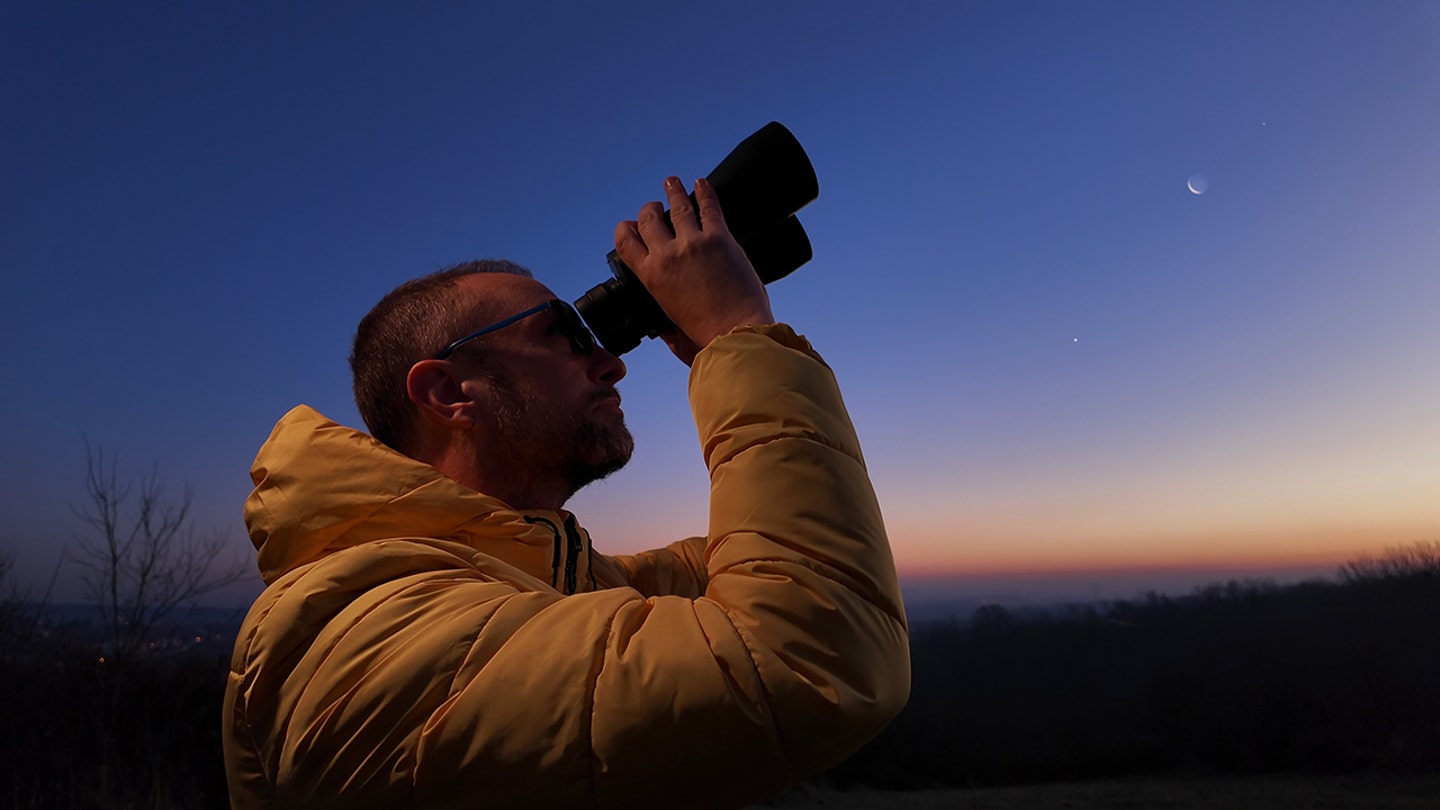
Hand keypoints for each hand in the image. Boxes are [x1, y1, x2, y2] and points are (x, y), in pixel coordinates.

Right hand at [613, 177, 774, 362]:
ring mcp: (694, 243)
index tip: (632, 225)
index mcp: (650, 277)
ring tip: (672, 182)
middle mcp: (667, 255)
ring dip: (673, 190)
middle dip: (650, 208)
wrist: (735, 334)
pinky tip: (701, 184)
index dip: (626, 228)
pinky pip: (709, 206)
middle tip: (655, 205)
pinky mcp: (720, 239)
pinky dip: (704, 191)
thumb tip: (660, 330)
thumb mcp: (671, 332)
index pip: (625, 241)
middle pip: (649, 218)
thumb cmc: (705, 338)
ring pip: (677, 205)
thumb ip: (663, 327)